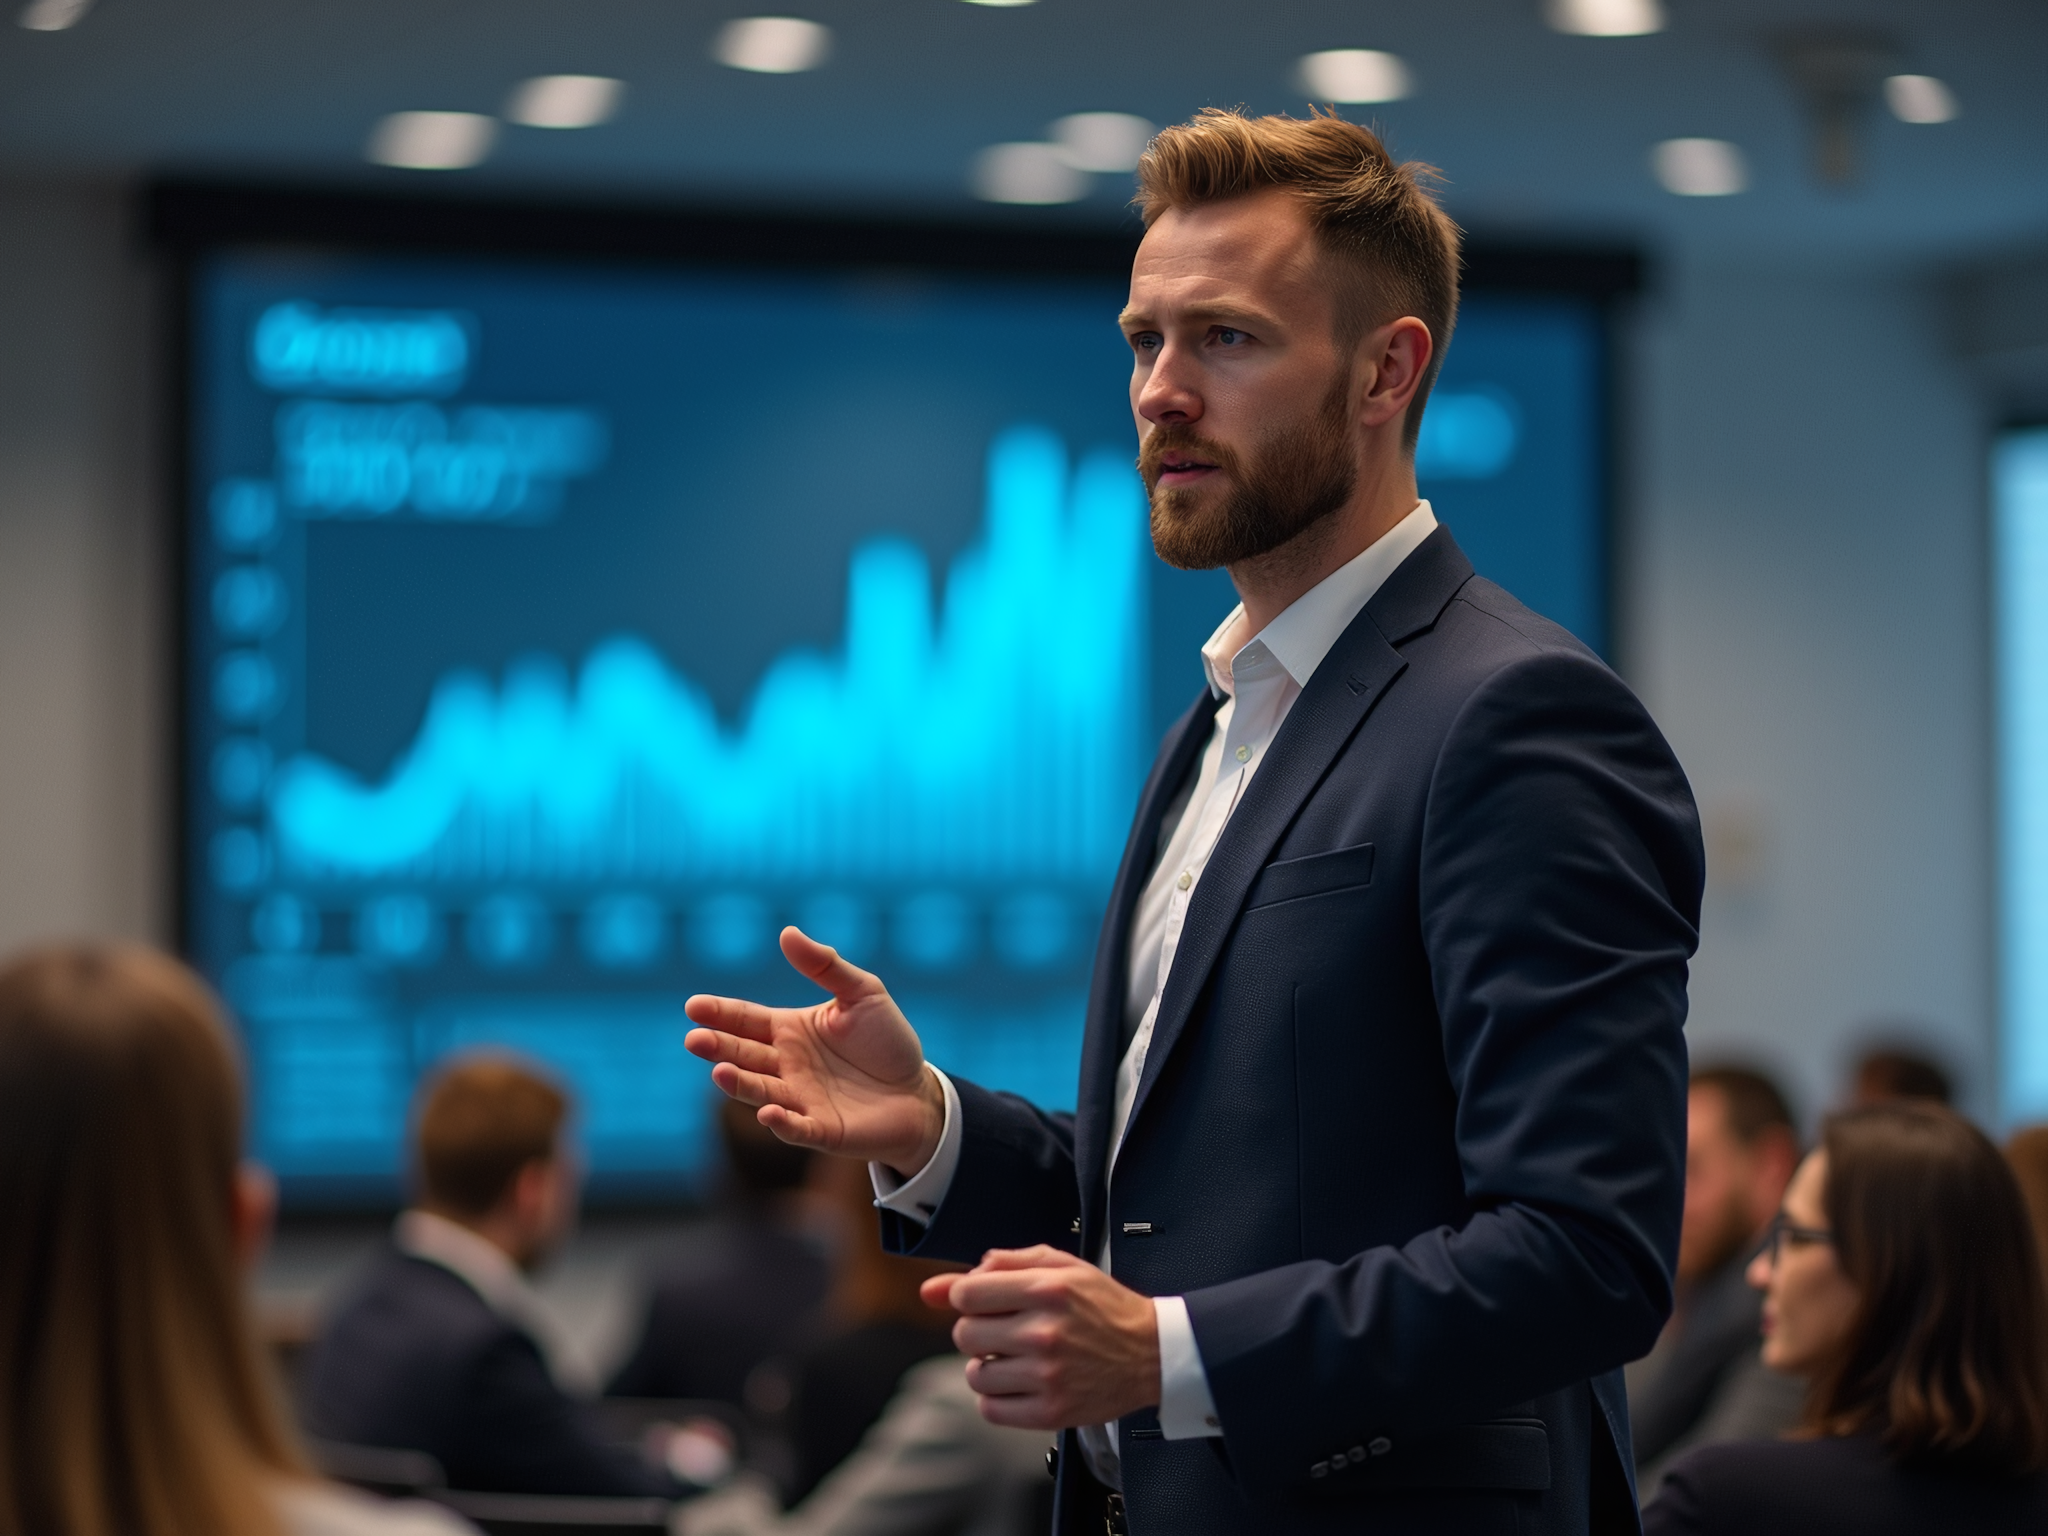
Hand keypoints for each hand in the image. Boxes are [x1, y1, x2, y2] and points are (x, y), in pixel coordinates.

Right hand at [685, 926, 944, 1174]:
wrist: (919, 1091)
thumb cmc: (886, 1040)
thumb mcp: (862, 993)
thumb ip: (825, 966)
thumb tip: (787, 932)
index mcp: (789, 1031)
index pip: (746, 1020)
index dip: (720, 1013)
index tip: (694, 1006)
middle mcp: (786, 1066)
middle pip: (743, 1055)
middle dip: (718, 1048)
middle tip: (695, 1039)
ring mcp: (800, 1100)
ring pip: (761, 1091)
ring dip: (740, 1084)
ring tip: (721, 1072)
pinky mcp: (821, 1130)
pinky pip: (796, 1128)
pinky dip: (781, 1123)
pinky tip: (768, 1113)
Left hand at [922, 1246, 1160, 1430]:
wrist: (1151, 1353)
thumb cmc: (1105, 1307)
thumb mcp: (1061, 1266)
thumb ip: (1000, 1264)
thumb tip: (936, 1288)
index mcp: (1046, 1290)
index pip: (965, 1294)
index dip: (968, 1297)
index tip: (985, 1302)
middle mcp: (1044, 1333)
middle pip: (965, 1334)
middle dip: (979, 1329)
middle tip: (1007, 1329)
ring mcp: (1046, 1376)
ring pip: (974, 1374)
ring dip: (987, 1365)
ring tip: (1016, 1357)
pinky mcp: (1050, 1411)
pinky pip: (990, 1409)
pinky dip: (997, 1397)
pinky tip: (1020, 1382)